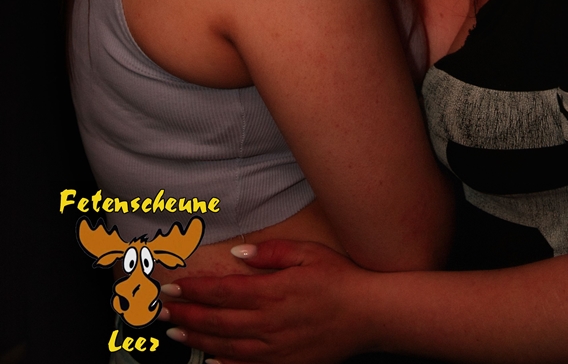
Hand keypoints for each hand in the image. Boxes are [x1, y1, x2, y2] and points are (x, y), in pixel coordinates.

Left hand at [161, 239, 371, 363]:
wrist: (368, 315)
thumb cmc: (339, 279)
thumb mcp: (307, 252)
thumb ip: (271, 253)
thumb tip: (239, 255)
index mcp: (272, 292)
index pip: (222, 292)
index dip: (193, 291)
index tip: (172, 288)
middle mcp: (268, 323)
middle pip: (216, 322)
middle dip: (185, 317)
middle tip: (161, 313)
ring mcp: (275, 348)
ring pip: (225, 347)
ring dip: (196, 341)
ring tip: (174, 335)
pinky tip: (208, 362)